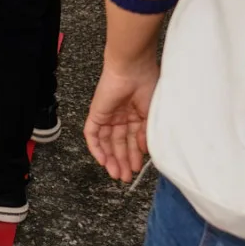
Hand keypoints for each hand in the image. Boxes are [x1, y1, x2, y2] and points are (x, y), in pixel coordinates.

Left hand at [85, 55, 158, 182]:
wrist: (132, 69)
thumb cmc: (148, 85)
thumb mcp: (152, 114)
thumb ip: (146, 133)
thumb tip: (143, 150)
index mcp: (136, 115)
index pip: (133, 140)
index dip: (135, 155)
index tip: (138, 168)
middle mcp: (121, 117)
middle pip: (119, 143)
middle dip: (123, 161)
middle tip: (126, 177)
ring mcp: (107, 116)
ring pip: (106, 142)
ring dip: (111, 159)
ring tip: (117, 174)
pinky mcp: (96, 114)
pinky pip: (92, 134)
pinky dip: (96, 148)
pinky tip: (103, 161)